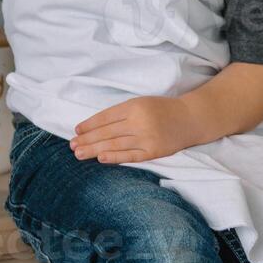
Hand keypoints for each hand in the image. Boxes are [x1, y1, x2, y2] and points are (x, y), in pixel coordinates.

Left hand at [69, 95, 205, 163]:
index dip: (89, 124)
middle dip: (87, 139)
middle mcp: (140, 122)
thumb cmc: (162, 110)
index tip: (76, 130)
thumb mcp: (141, 103)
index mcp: (135, 106)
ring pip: (115, 145)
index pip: (106, 117)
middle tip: (72, 145)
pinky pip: (131, 156)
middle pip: (107, 132)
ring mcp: (147, 138)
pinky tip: (100, 158)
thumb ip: (121, 113)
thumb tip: (95, 127)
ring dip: (94, 150)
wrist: (191, 118)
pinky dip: (115, 157)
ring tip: (79, 153)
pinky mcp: (154, 151)